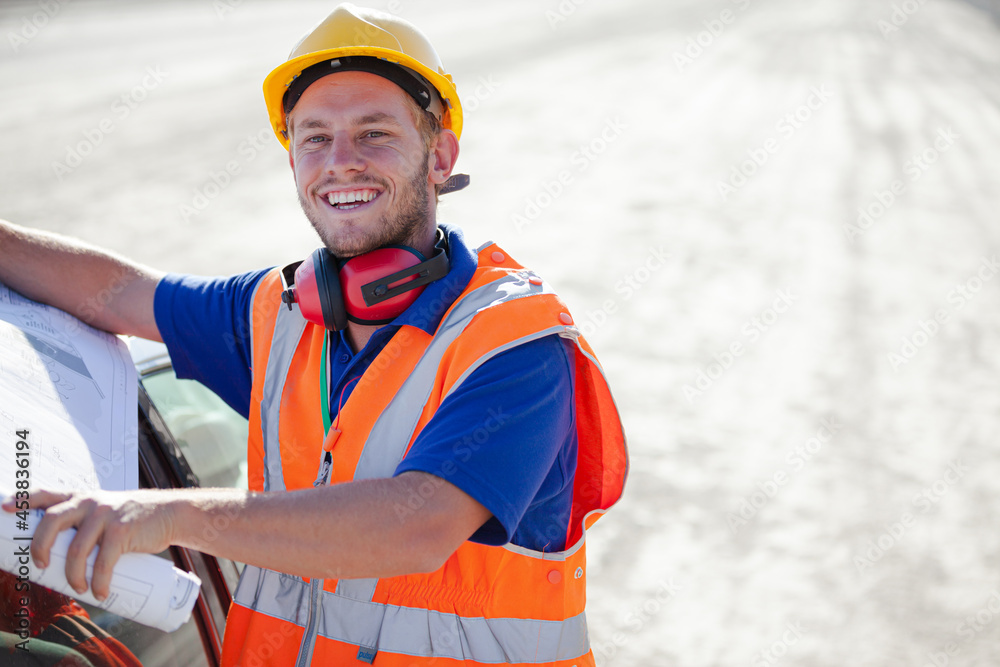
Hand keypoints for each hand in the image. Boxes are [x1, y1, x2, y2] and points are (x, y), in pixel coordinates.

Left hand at [2, 489, 176, 599]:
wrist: (169, 514)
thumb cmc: (133, 518)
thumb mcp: (106, 511)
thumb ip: (85, 522)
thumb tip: (61, 556)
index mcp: (82, 497)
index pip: (47, 495)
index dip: (23, 501)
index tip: (4, 509)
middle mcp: (90, 502)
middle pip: (52, 520)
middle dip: (40, 547)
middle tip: (42, 565)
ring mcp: (106, 515)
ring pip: (76, 549)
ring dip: (73, 576)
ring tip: (78, 589)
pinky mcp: (123, 531)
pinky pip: (103, 562)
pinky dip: (99, 582)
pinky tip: (100, 592)